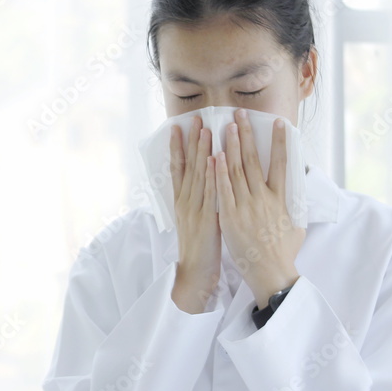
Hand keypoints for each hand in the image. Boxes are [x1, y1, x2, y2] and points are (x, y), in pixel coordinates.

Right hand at [170, 115, 221, 312]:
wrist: (195, 272)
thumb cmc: (200, 249)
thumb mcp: (196, 222)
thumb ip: (200, 203)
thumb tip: (208, 187)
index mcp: (182, 202)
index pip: (178, 168)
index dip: (178, 147)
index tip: (178, 127)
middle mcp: (185, 201)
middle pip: (187, 165)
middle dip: (190, 141)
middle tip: (193, 118)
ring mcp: (194, 209)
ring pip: (197, 174)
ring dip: (201, 150)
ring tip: (204, 128)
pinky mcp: (205, 218)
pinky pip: (209, 191)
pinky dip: (210, 173)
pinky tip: (213, 157)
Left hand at [215, 108, 304, 309]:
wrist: (270, 273)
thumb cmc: (284, 252)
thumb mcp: (297, 225)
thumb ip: (294, 206)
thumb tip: (299, 193)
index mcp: (281, 199)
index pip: (282, 164)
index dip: (280, 142)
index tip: (278, 123)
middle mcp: (264, 199)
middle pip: (254, 160)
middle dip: (246, 135)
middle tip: (240, 114)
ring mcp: (247, 207)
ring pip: (236, 170)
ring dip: (230, 146)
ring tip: (225, 126)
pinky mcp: (231, 217)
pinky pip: (223, 190)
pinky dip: (218, 172)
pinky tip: (213, 156)